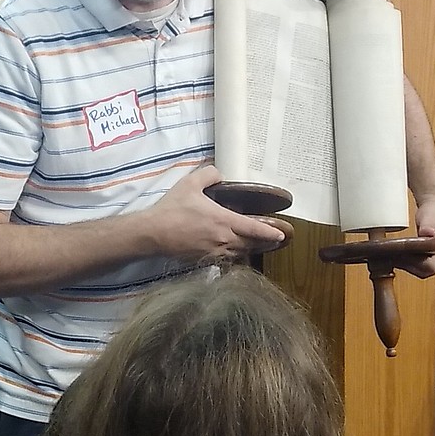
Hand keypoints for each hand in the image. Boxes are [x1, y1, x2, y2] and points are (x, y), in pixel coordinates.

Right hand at [149, 165, 286, 259]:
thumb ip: (209, 174)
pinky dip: (234, 256)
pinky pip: (225, 259)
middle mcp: (223, 239)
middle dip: (265, 243)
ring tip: (259, 246)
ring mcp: (213, 252)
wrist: (153, 233)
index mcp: (223, 221)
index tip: (281, 233)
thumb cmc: (171, 209)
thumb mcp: (190, 183)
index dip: (270, 232)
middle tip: (276, 241)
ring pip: (239, 253)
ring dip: (251, 250)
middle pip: (251, 244)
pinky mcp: (203, 260)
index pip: (254, 228)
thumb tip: (219, 175)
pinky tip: (235, 253)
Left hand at [402, 195, 434, 277]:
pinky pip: (421, 268)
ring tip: (395, 257)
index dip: (416, 263)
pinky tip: (400, 257)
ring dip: (408, 266)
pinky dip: (410, 264)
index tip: (403, 254)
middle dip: (410, 265)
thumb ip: (427, 226)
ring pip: (423, 272)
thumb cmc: (434, 212)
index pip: (432, 266)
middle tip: (395, 256)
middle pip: (427, 271)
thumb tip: (427, 233)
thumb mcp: (429, 217)